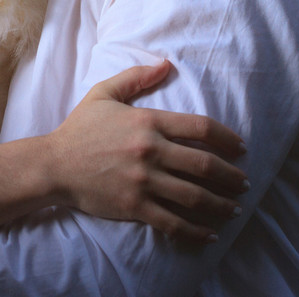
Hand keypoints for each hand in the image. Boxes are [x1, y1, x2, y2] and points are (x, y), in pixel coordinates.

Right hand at [48, 61, 248, 244]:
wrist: (53, 165)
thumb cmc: (79, 129)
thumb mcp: (105, 93)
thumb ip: (137, 77)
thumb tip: (167, 64)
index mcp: (148, 121)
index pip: (201, 128)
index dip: (227, 138)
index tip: (241, 148)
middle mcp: (151, 151)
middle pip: (205, 165)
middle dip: (232, 176)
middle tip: (244, 182)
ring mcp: (144, 181)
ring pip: (195, 196)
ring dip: (221, 204)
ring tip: (235, 208)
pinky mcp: (135, 207)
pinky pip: (174, 222)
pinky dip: (197, 230)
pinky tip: (211, 233)